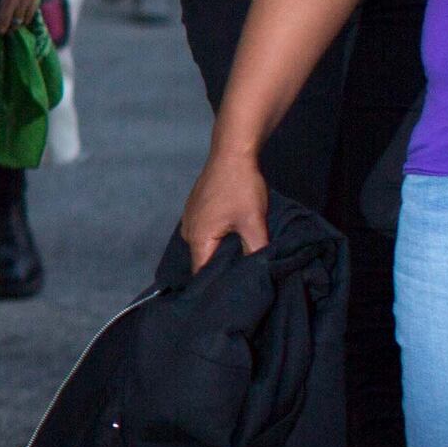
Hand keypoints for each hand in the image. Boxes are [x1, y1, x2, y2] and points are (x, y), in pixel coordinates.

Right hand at [177, 150, 270, 274]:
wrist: (232, 153)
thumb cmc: (241, 187)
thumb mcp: (254, 222)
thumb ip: (256, 251)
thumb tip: (259, 272)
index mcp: (198, 238)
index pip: (202, 274)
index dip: (216, 285)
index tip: (232, 293)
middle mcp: (188, 231)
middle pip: (202, 261)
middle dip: (220, 270)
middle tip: (241, 277)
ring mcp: (190, 219)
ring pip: (203, 246)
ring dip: (219, 253)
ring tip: (239, 258)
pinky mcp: (195, 210)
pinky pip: (203, 233)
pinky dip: (216, 239)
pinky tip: (233, 237)